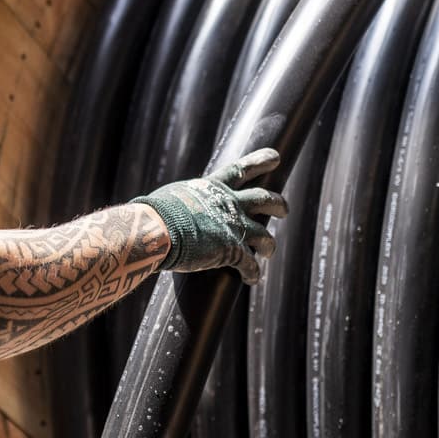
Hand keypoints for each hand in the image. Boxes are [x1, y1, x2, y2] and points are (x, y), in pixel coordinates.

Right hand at [131, 148, 287, 283]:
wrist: (156, 230)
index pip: (241, 169)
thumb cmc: (154, 214)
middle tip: (284, 209)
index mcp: (212, 187)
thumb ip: (180, 202)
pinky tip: (252, 280)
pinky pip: (250, 265)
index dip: (259, 162)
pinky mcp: (233, 251)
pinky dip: (252, 274)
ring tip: (269, 251)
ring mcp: (234, 226)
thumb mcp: (171, 198)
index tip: (275, 157)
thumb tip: (168, 208)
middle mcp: (229, 203)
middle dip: (277, 204)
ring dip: (268, 245)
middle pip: (263, 199)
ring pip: (264, 235)